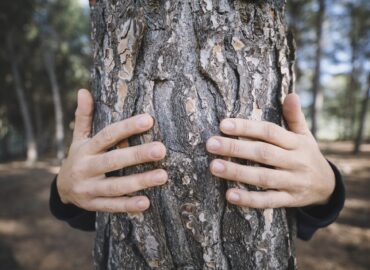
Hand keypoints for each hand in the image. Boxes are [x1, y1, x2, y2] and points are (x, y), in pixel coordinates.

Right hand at [57, 89, 167, 212]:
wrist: (62, 189)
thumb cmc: (79, 158)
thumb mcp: (79, 138)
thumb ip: (84, 117)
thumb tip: (83, 90)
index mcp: (85, 149)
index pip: (107, 135)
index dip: (127, 127)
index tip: (148, 120)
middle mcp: (85, 168)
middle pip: (113, 161)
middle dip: (137, 155)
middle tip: (161, 150)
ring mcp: (88, 189)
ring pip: (115, 186)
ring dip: (139, 181)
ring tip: (162, 176)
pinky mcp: (93, 205)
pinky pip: (111, 206)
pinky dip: (128, 205)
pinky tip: (146, 203)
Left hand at [206, 93, 334, 208]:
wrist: (328, 187)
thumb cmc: (307, 155)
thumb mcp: (305, 135)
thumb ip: (295, 117)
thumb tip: (291, 94)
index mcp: (296, 143)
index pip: (269, 132)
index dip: (247, 127)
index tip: (223, 124)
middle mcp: (294, 161)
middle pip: (263, 153)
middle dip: (235, 148)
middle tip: (211, 144)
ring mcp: (292, 182)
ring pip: (263, 177)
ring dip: (237, 173)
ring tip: (214, 166)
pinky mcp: (289, 200)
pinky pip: (268, 201)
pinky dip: (249, 199)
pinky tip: (229, 195)